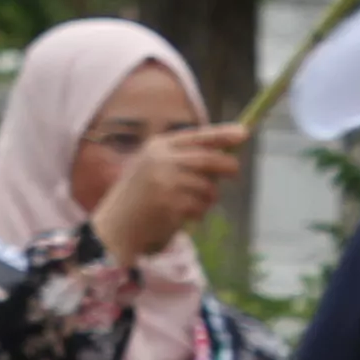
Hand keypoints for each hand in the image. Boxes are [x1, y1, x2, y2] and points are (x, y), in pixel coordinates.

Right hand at [94, 124, 245, 264]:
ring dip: (207, 197)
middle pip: (208, 159)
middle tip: (235, 171)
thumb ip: (183, 159)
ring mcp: (166, 182)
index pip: (196, 136)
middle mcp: (161, 160)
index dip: (222, 134)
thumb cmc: (139, 197)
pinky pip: (200, 207)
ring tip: (190, 203)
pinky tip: (181, 215)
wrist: (116, 226)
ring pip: (207, 187)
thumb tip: (224, 155)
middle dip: (227, 165)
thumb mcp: (154, 168)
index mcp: (157, 147)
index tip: (243, 133)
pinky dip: (198, 212)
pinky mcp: (171, 204)